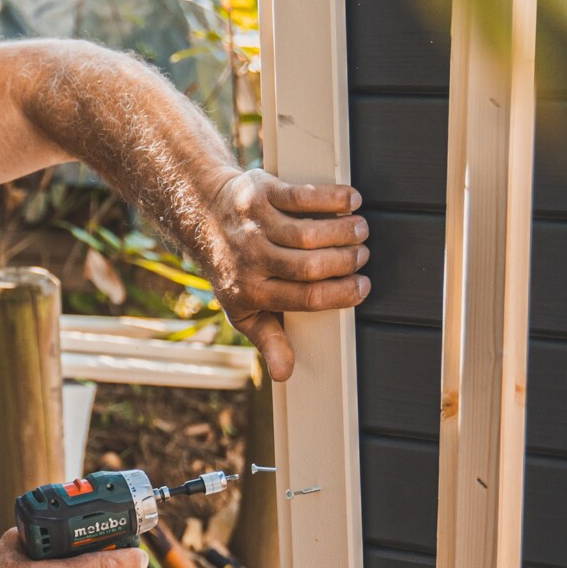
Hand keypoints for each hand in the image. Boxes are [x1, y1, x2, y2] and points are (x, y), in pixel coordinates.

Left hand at [202, 170, 369, 381]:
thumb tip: (284, 374)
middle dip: (346, 261)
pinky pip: (302, 197)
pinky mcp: (260, 193)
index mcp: (252, 292)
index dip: (342, 293)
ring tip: (361, 230)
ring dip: (343, 231)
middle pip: (311, 265)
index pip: (307, 298)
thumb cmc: (233, 268)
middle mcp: (251, 259)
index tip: (363, 286)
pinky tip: (351, 200)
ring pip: (309, 233)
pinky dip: (332, 198)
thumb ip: (268, 339)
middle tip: (362, 255)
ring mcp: (255, 225)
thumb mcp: (244, 310)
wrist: (203, 215)